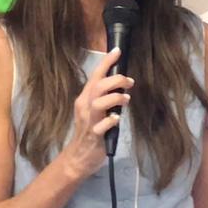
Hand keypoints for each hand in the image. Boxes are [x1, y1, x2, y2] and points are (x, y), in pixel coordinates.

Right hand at [60, 48, 133, 179]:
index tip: (117, 51)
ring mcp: (88, 121)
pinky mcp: (94, 136)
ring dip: (115, 98)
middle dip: (116, 80)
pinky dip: (111, 120)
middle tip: (130, 82)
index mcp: (85, 98)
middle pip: (98, 86)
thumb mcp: (94, 110)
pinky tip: (117, 119)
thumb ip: (104, 97)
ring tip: (126, 99)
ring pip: (98, 103)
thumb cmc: (90, 130)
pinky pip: (101, 126)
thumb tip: (121, 84)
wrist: (78, 157)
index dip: (106, 62)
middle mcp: (84, 106)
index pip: (95, 76)